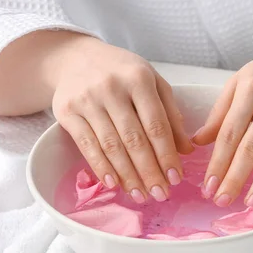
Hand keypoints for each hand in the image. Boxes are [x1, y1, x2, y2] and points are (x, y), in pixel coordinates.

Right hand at [51, 34, 193, 202]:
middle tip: (161, 194)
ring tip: (140, 195)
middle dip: (149, 171)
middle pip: (134, 139)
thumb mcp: (151, 83)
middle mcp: (112, 88)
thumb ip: (170, 114)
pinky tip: (114, 184)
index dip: (167, 154)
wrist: (74, 57)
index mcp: (138, 79)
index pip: (156, 124)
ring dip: (127, 176)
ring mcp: (87, 100)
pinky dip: (101, 168)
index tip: (176, 178)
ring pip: (111, 146)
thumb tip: (186, 150)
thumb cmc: (121, 72)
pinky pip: (87, 146)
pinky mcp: (66, 112)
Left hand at [193, 38, 252, 206]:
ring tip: (251, 201)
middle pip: (251, 145)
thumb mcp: (245, 81)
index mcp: (250, 86)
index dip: (218, 162)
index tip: (208, 186)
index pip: (229, 132)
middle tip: (223, 201)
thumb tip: (198, 141)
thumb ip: (222, 111)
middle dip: (235, 177)